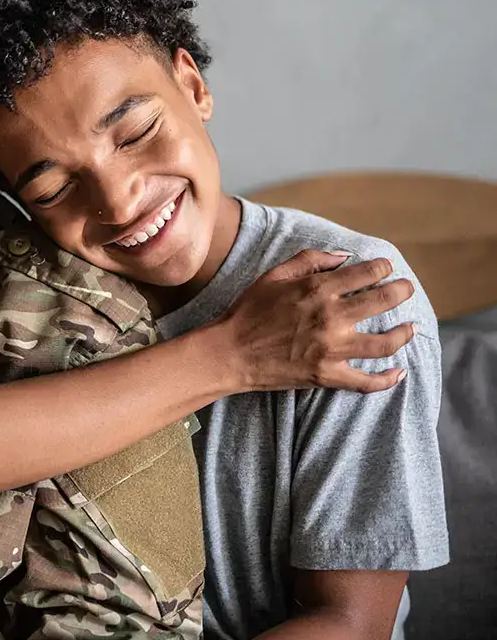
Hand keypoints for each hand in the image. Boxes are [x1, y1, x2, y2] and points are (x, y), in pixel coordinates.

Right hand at [212, 249, 415, 393]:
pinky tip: (399, 373)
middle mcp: (330, 317)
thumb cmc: (248, 312)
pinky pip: (366, 382)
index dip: (382, 267)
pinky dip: (387, 380)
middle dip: (402, 291)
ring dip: (404, 334)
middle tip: (407, 289)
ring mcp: (332, 349)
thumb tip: (343, 257)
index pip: (365, 273)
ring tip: (411, 328)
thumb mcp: (273, 276)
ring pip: (385, 343)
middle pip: (383, 301)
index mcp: (317, 290)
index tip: (386, 267)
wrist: (229, 353)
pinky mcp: (327, 375)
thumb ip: (309, 260)